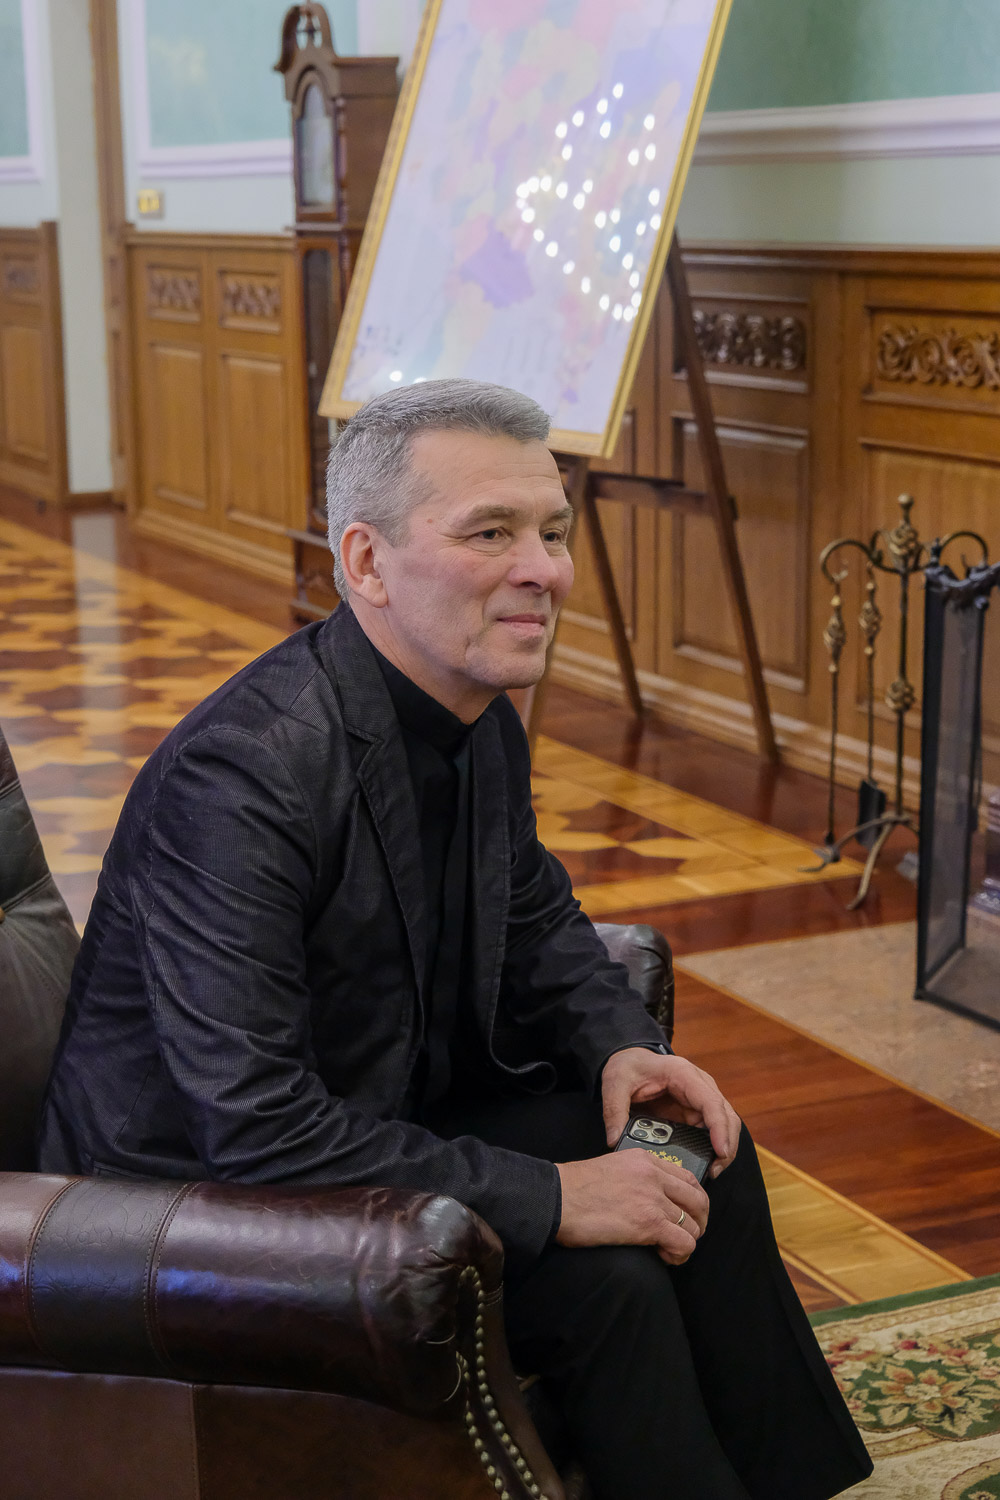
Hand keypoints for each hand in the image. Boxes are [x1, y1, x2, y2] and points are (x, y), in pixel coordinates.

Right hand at [556, 1150, 708, 1264]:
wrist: (557, 1199)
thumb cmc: (574, 1188)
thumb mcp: (612, 1167)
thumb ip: (636, 1177)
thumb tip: (649, 1199)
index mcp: (645, 1160)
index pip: (688, 1177)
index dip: (693, 1200)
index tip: (686, 1213)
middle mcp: (654, 1176)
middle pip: (699, 1200)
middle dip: (698, 1222)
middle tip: (685, 1235)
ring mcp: (653, 1199)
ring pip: (693, 1225)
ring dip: (686, 1241)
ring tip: (668, 1249)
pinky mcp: (649, 1223)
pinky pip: (684, 1243)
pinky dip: (679, 1254)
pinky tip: (664, 1256)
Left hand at [601, 1049, 740, 1179]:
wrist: (630, 1059)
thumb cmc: (627, 1067)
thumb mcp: (615, 1084)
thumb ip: (614, 1111)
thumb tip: (614, 1141)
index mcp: (683, 1074)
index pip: (711, 1102)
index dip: (719, 1128)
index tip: (721, 1151)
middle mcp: (699, 1085)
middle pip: (726, 1116)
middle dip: (727, 1144)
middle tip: (714, 1171)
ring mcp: (700, 1098)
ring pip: (724, 1124)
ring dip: (723, 1148)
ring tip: (711, 1172)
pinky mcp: (695, 1111)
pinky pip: (712, 1130)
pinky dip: (713, 1147)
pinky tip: (704, 1164)